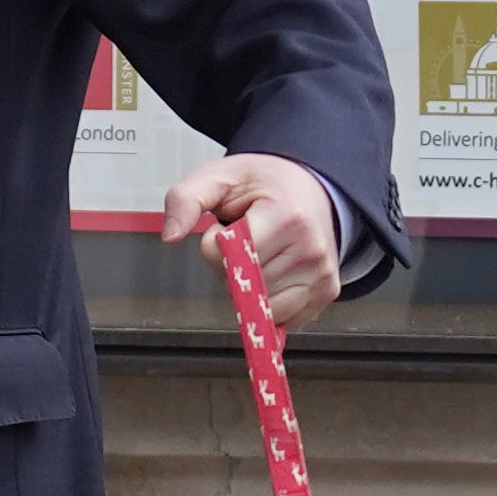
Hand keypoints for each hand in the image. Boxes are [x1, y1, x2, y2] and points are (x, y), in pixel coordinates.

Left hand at [163, 153, 344, 327]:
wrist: (311, 187)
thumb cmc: (265, 184)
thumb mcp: (219, 177)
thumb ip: (185, 199)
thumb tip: (170, 236)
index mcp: (287, 216)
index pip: (233, 257)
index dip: (216, 244)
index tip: (226, 225)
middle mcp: (311, 248)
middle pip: (244, 286)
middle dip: (231, 267)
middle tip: (246, 238)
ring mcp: (322, 274)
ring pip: (261, 307)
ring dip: (249, 288)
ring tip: (260, 253)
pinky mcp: (326, 293)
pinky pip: (282, 317)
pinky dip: (268, 302)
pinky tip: (274, 271)